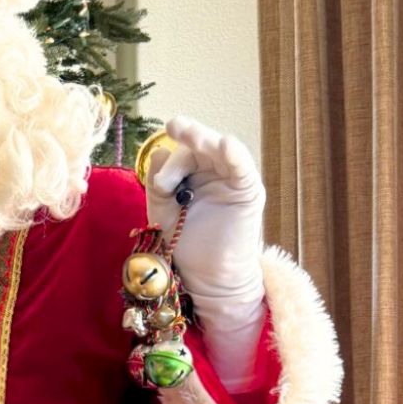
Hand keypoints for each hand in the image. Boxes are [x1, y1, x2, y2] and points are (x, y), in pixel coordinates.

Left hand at [144, 117, 266, 388]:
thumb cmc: (184, 244)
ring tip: (186, 134)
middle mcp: (212, 172)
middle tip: (173, 126)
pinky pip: (241, 166)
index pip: (180, 153)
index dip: (169, 156)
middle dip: (186, 137)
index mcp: (191, 175)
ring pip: (217, 150)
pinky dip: (233, 153)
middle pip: (198, 147)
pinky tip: (223, 144)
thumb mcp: (162, 209)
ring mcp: (231, 179)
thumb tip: (155, 152)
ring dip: (203, 139)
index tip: (157, 161)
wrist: (205, 277)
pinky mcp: (247, 190)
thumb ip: (157, 182)